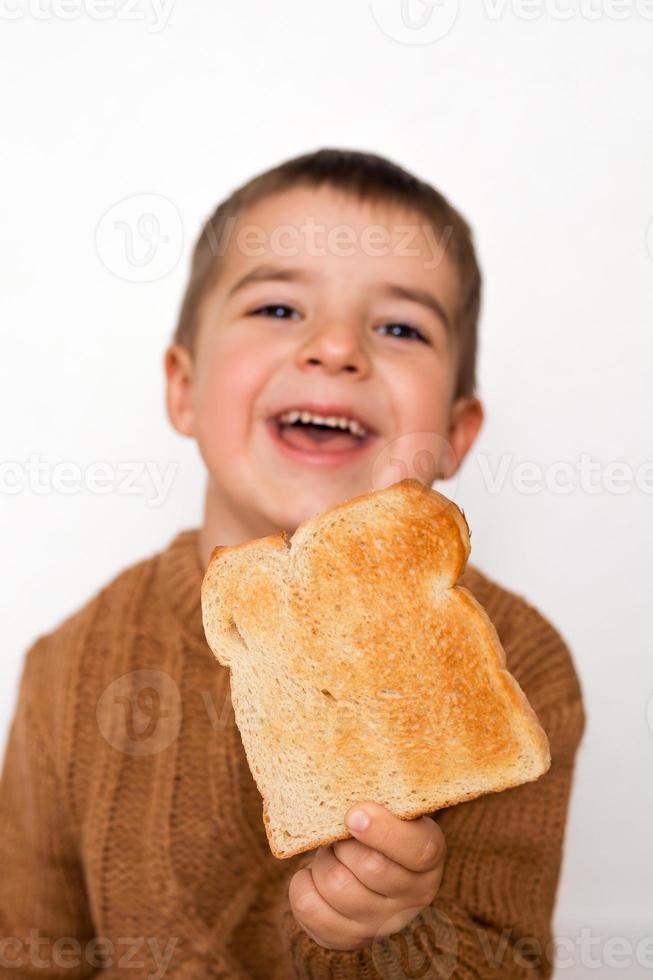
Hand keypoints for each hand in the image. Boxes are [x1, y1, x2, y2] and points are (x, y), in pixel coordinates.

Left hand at [288, 801, 445, 951]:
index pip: (417, 850)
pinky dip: (302, 883)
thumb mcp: (394, 814)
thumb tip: (345, 785)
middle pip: (370, 866)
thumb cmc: (379, 833)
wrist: (371, 883)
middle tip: (339, 830)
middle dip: (344, 840)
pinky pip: (309, 907)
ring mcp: (380, 923)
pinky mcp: (347, 937)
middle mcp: (412, 897)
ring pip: (337, 885)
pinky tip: (313, 874)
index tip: (354, 813)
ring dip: (323, 860)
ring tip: (329, 852)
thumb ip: (381, 801)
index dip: (383, 831)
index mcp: (429, 858)